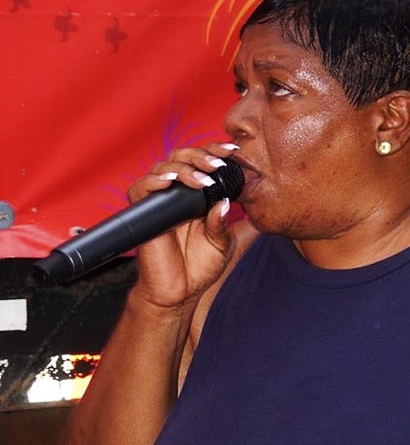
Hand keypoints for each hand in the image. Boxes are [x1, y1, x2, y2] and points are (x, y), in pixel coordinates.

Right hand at [126, 143, 239, 308]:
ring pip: (164, 167)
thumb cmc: (199, 267)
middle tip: (218, 164)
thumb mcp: (224, 244)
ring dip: (184, 168)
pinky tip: (170, 182)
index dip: (215, 152)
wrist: (179, 293)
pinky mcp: (143, 212)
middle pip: (182, 157)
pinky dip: (154, 181)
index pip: (203, 163)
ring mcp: (160, 201)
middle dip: (201, 155)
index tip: (233, 152)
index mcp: (198, 195)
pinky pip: (141, 189)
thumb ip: (229, 224)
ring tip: (202, 180)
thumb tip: (226, 202)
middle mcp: (178, 193)